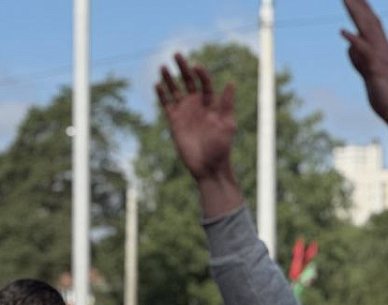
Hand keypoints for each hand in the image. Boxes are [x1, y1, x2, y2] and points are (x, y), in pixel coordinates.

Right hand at [156, 54, 237, 181]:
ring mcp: (185, 112)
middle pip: (188, 81)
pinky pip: (166, 105)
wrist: (209, 167)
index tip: (196, 67)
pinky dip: (161, 95)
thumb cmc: (221, 147)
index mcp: (211, 103)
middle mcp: (197, 104)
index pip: (204, 82)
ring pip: (175, 90)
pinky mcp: (175, 121)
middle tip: (176, 54)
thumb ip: (226, 104)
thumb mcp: (227, 124)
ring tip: (163, 66)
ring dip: (169, 78)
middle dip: (183, 67)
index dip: (201, 73)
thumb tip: (231, 82)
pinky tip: (157, 84)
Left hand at [340, 0, 387, 132]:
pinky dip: (354, 40)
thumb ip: (358, 59)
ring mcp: (381, 56)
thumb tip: (349, 46)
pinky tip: (343, 32)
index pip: (371, 23)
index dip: (363, 8)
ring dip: (356, 13)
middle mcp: (383, 48)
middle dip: (358, 5)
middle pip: (369, 21)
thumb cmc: (384, 95)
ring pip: (367, 30)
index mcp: (382, 48)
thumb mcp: (367, 73)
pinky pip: (364, 51)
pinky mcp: (376, 68)